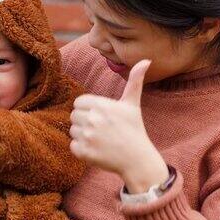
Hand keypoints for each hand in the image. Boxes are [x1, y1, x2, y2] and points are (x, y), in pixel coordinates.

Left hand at [70, 60, 168, 192]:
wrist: (137, 159)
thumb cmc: (134, 129)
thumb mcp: (133, 104)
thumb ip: (135, 80)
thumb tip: (146, 60)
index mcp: (101, 105)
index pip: (79, 102)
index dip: (88, 109)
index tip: (100, 116)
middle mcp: (93, 119)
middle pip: (74, 115)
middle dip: (84, 121)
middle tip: (101, 129)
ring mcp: (87, 136)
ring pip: (72, 131)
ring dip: (82, 135)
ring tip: (100, 139)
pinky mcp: (84, 152)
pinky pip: (72, 146)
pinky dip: (82, 149)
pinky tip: (96, 149)